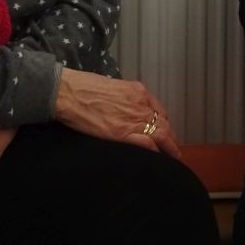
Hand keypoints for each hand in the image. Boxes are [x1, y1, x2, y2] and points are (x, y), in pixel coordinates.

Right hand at [54, 67, 181, 158]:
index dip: (164, 123)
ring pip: (161, 135)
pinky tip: (157, 159)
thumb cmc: (85, 87)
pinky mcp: (122, 133)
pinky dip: (155, 152)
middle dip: (172, 138)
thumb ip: (124, 97)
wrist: (69, 93)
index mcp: (138, 92)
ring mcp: (133, 119)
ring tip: (173, 158)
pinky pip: (147, 144)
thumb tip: (125, 107)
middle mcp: (141, 104)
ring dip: (169, 148)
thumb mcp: (113, 86)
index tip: (166, 132)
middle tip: (175, 150)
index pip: (159, 110)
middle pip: (164, 124)